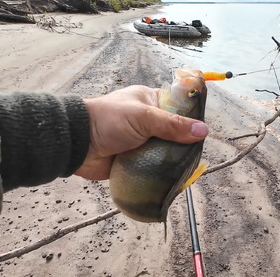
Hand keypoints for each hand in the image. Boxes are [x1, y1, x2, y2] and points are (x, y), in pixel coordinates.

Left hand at [75, 85, 208, 179]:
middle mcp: (149, 121)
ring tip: (188, 169)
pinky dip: (163, 171)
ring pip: (167, 151)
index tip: (203, 132)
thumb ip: (173, 125)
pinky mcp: (136, 160)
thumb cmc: (108, 120)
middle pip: (176, 132)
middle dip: (185, 144)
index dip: (192, 118)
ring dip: (174, 160)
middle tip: (196, 156)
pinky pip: (155, 166)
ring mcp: (142, 142)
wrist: (76, 144)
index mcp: (150, 101)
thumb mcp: (144, 117)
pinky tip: (175, 178)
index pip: (179, 107)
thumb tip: (203, 131)